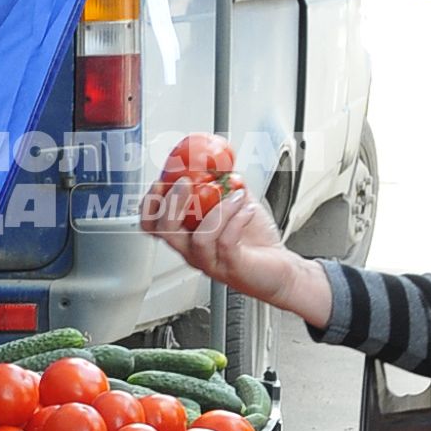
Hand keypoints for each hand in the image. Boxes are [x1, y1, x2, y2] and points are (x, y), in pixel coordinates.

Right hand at [140, 176, 331, 327]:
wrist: (281, 269)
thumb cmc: (256, 242)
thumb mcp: (235, 205)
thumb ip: (224, 185)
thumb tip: (219, 161)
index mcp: (187, 235)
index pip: (152, 224)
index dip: (149, 203)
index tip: (161, 182)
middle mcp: (193, 251)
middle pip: (164, 231)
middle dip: (172, 202)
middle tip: (186, 182)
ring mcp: (210, 261)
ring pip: (198, 238)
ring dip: (217, 209)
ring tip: (235, 194)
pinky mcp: (231, 267)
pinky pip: (226, 242)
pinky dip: (236, 219)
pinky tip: (247, 207)